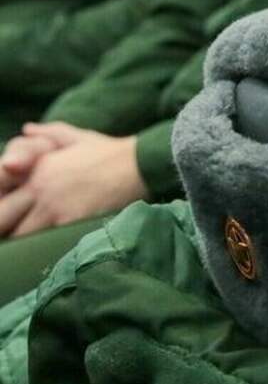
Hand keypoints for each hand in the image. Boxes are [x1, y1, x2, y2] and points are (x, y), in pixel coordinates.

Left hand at [0, 122, 149, 237]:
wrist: (139, 165)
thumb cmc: (111, 152)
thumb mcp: (77, 136)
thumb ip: (48, 133)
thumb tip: (28, 129)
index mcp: (34, 169)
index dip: (2, 207)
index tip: (7, 217)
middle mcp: (37, 189)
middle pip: (2, 219)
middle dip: (5, 229)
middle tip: (11, 240)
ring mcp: (53, 209)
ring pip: (20, 236)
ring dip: (21, 243)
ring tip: (27, 251)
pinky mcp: (71, 224)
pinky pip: (46, 245)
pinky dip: (43, 251)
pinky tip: (48, 254)